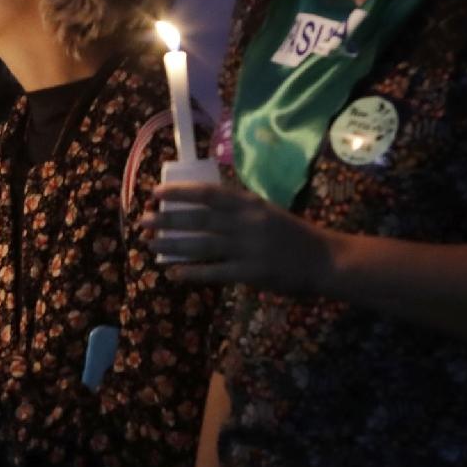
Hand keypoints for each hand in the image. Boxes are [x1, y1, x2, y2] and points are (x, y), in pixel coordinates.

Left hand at [143, 182, 333, 296]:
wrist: (323, 259)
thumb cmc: (291, 233)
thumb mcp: (265, 211)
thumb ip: (237, 209)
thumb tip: (199, 207)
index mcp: (249, 203)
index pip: (207, 193)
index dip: (179, 192)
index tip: (155, 193)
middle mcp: (246, 222)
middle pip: (198, 219)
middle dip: (167, 219)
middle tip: (142, 221)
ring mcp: (248, 248)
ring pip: (201, 244)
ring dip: (172, 245)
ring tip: (150, 245)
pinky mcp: (251, 273)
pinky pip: (214, 272)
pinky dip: (192, 273)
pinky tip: (173, 273)